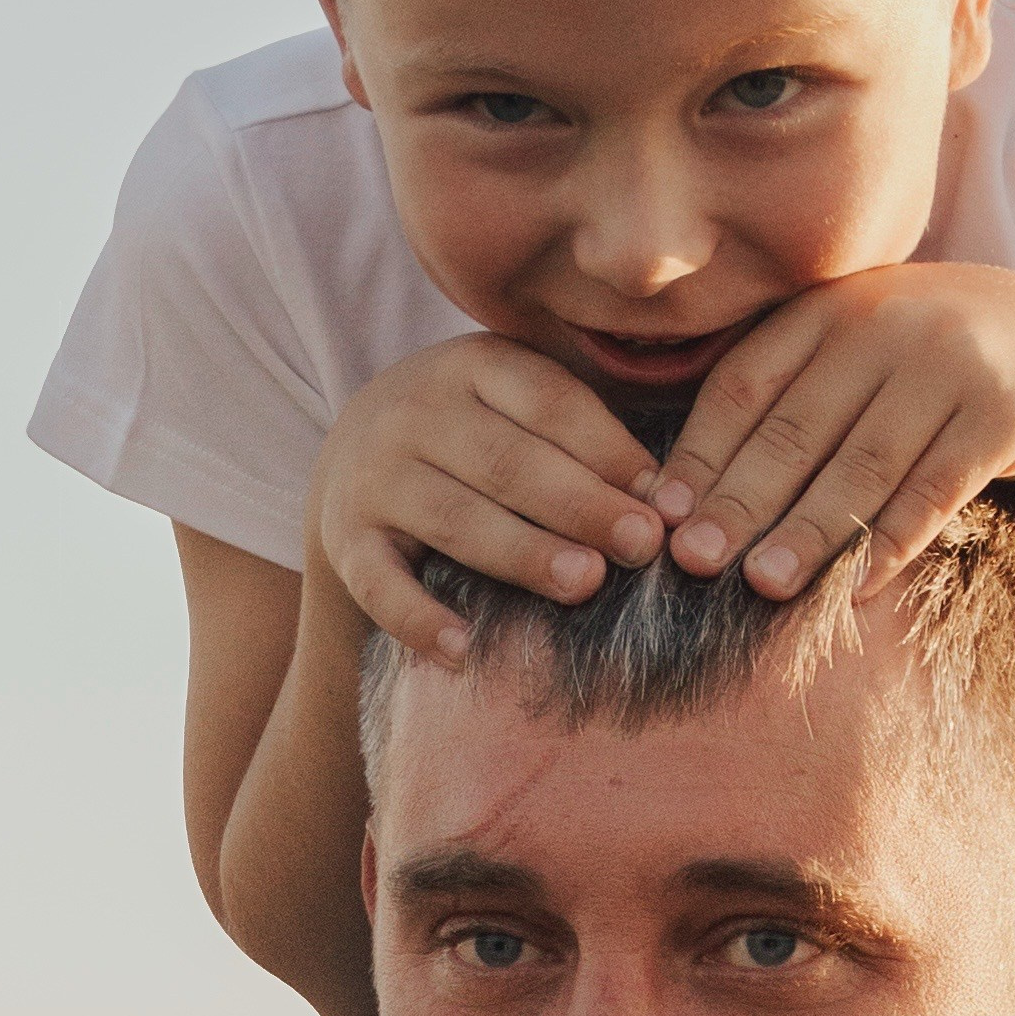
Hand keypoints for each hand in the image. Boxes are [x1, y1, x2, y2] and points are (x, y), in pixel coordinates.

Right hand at [313, 334, 667, 655]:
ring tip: (583, 583)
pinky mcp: (345, 538)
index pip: (549, 403)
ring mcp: (374, 475)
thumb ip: (586, 436)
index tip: (663, 499)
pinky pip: (380, 583)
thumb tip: (669, 499)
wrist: (356, 459)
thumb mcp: (519, 405)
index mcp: (473, 364)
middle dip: (580, 505)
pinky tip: (463, 650)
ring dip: (522, 553)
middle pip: (507, 462)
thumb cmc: (477, 436)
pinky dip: (418, 619)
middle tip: (640, 545)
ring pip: (454, 518)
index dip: (610, 451)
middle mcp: (414, 410)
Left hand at [650, 264, 1014, 598]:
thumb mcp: (847, 350)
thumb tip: (677, 494)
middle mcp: (882, 326)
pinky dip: (893, 540)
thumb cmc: (913, 362)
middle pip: (797, 428)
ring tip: (763, 585)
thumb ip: (779, 394)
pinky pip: (937, 488)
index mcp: (825, 309)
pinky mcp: (1001, 414)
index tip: (661, 517)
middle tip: (693, 562)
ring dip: (810, 530)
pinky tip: (855, 587)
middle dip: (741, 501)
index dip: (700, 454)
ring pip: (864, 464)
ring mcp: (946, 367)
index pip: (745, 386)